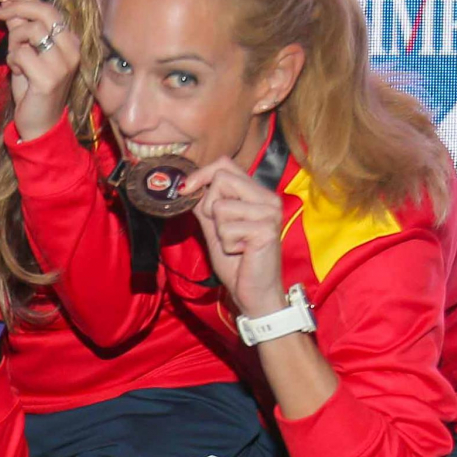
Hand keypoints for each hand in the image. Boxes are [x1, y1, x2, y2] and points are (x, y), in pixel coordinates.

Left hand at [0, 0, 77, 140]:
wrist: (40, 123)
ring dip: (14, 41)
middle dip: (17, 8)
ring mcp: (63, 64)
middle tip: (0, 14)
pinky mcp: (49, 78)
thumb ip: (21, 27)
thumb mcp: (26, 51)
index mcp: (69, 40)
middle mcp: (71, 49)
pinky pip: (22, 54)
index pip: (48, 7)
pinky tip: (18, 72)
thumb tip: (9, 1)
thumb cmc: (33, 87)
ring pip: (31, 31)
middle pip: (44, 12)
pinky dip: (13, 60)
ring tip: (14, 58)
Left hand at [182, 159, 290, 318]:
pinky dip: (227, 244)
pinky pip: (226, 228)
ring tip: (235, 244)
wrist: (254, 292)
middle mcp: (268, 198)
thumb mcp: (215, 227)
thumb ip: (205, 205)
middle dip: (209, 206)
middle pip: (222, 179)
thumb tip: (187, 186)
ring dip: (219, 231)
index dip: (202, 174)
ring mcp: (269, 213)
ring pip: (220, 206)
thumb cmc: (237, 261)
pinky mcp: (266, 230)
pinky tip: (242, 252)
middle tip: (221, 229)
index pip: (225, 164)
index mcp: (257, 193)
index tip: (186, 189)